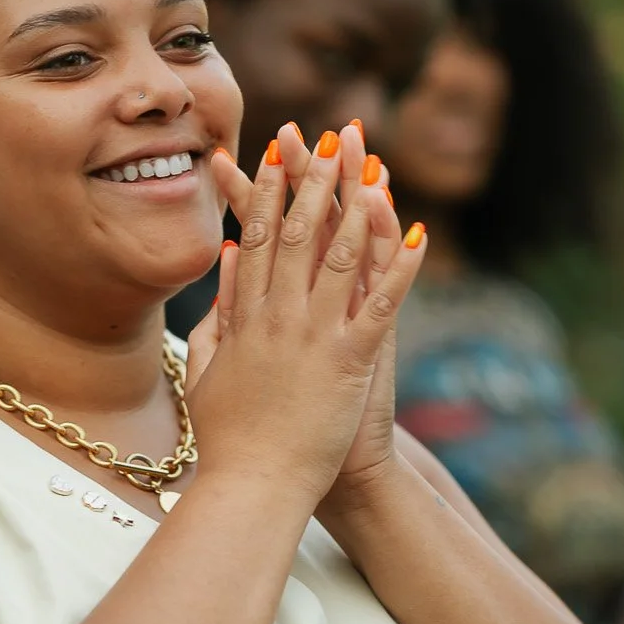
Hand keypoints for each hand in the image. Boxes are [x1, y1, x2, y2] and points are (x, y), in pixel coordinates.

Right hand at [181, 125, 425, 513]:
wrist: (252, 488)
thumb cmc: (228, 442)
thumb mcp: (205, 376)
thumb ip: (212, 323)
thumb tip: (225, 273)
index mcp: (243, 321)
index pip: (256, 241)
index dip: (267, 193)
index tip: (276, 155)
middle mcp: (277, 318)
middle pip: (297, 233)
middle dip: (314, 180)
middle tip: (328, 135)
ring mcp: (312, 337)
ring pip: (338, 256)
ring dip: (358, 204)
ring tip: (373, 163)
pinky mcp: (347, 361)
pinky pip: (380, 304)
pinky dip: (400, 266)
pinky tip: (419, 231)